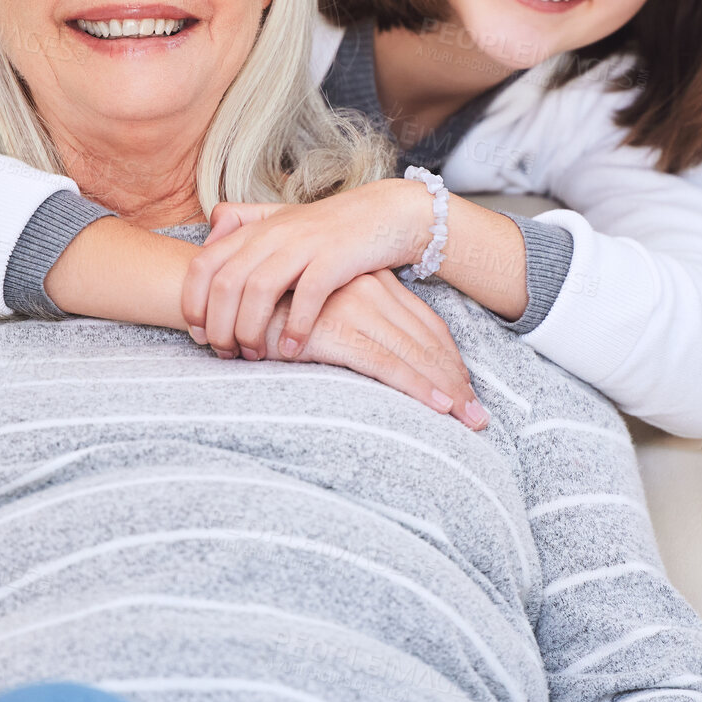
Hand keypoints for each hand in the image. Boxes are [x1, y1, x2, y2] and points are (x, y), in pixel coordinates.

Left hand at [183, 180, 429, 359]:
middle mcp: (273, 234)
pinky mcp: (336, 257)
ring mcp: (304, 244)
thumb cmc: (328, 226)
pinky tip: (293, 351)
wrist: (384, 213)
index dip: (193, 303)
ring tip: (256, 356)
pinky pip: (307, 295)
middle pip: (226, 284)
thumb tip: (208, 235)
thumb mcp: (280, 218)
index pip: (203, 265)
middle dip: (220, 327)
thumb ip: (241, 221)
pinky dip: (296, 327)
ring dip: (251, 330)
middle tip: (227, 354)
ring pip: (259, 290)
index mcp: (254, 230)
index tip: (199, 335)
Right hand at [255, 273, 488, 428]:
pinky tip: (438, 409)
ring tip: (469, 421)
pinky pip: (386, 363)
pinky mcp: (337, 328)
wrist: (222, 288)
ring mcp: (356, 307)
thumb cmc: (264, 307)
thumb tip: (369, 352)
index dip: (448, 358)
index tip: (465, 389)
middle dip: (456, 380)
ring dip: (447, 390)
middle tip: (479, 417)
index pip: (423, 322)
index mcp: (370, 281)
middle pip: (429, 339)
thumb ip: (344, 323)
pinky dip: (416, 387)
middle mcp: (371, 288)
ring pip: (415, 352)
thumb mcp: (316, 312)